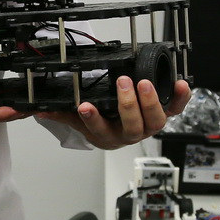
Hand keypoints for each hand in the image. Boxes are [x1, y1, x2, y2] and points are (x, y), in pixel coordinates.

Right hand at [37, 76, 189, 149]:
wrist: (120, 129)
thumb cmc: (102, 123)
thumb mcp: (79, 121)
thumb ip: (62, 114)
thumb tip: (40, 107)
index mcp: (108, 136)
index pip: (99, 131)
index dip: (94, 120)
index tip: (85, 106)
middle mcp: (130, 134)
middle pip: (133, 127)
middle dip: (129, 105)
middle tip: (123, 83)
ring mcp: (149, 125)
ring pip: (155, 122)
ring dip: (151, 102)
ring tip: (144, 83)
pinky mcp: (164, 115)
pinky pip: (176, 110)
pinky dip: (180, 98)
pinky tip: (180, 84)